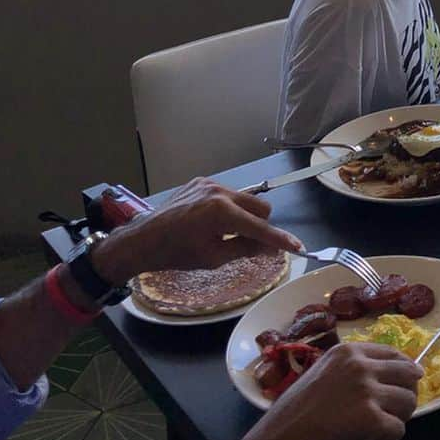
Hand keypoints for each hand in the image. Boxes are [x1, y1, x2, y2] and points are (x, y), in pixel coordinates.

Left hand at [93, 178, 303, 284]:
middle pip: (260, 207)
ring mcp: (209, 184)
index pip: (260, 228)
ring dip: (244, 216)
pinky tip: (212, 222)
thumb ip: (246, 249)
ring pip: (245, 198)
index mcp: (222, 213)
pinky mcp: (201, 181)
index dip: (280, 240)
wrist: (142, 240)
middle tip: (251, 244)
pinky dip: (228, 208)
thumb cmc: (176, 254)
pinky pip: (227, 194)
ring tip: (226, 233)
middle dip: (261, 226)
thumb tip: (271, 248)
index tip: (297, 247)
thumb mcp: (214, 258)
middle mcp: (219, 192)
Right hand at [240, 342, 421, 439]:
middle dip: (405, 396)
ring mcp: (366, 391)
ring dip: (396, 420)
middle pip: (409, 375)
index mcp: (348, 352)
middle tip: (390, 414)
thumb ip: (353, 371)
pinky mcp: (371, 419)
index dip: (404, 371)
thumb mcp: (323, 375)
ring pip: (408, 402)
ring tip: (373, 431)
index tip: (404, 385)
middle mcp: (360, 365)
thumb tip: (393, 373)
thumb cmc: (297, 416)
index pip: (395, 353)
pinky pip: (398, 430)